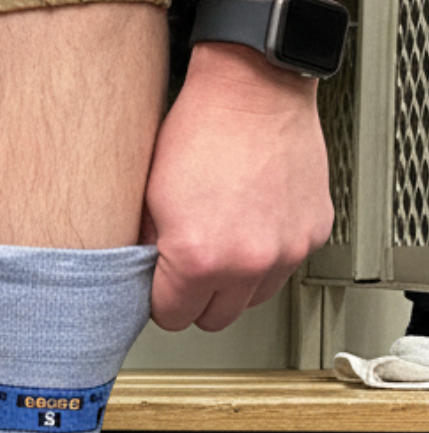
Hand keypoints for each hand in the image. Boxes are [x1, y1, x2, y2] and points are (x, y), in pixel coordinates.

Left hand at [143, 43, 333, 331]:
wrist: (254, 85)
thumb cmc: (201, 131)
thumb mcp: (150, 200)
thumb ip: (149, 253)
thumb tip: (147, 281)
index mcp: (198, 260)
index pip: (173, 319)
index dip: (163, 299)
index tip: (165, 284)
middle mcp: (246, 263)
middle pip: (214, 319)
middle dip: (198, 297)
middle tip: (192, 267)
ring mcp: (285, 251)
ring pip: (252, 299)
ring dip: (236, 282)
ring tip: (226, 242)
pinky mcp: (312, 234)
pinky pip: (284, 267)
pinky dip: (269, 255)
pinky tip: (255, 224)